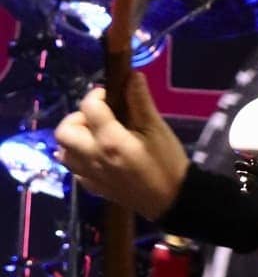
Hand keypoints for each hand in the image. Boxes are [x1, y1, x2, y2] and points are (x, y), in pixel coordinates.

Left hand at [55, 75, 188, 220]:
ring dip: (75, 139)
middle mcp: (93, 158)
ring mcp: (91, 175)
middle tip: (99, 117)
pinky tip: (98, 155)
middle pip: (64, 131)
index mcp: (110, 141)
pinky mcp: (94, 188)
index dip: (98, 95)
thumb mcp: (158, 129)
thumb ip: (140, 102)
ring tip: (96, 135)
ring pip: (64, 152)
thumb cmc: (169, 163)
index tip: (112, 95)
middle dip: (78, 117)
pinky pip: (75, 170)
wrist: (174, 200)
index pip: (89, 107)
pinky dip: (80, 158)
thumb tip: (131, 75)